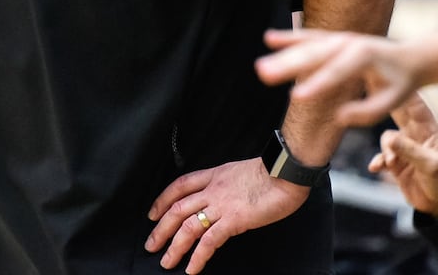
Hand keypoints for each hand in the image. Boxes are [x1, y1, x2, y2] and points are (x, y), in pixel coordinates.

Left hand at [144, 158, 307, 272]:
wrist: (286, 171)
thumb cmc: (272, 172)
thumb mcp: (240, 172)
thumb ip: (227, 184)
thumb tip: (221, 198)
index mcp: (214, 175)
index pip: (180, 186)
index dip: (162, 200)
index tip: (153, 214)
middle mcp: (213, 189)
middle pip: (177, 208)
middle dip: (161, 229)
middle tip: (151, 245)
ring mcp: (222, 204)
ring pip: (188, 226)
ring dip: (174, 246)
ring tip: (167, 262)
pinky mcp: (235, 219)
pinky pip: (210, 240)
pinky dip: (198, 256)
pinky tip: (192, 268)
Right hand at [256, 29, 421, 128]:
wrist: (409, 58)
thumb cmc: (400, 83)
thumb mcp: (392, 101)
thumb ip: (367, 112)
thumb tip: (338, 117)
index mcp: (365, 56)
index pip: (337, 72)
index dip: (315, 85)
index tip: (294, 97)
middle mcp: (349, 42)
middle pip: (314, 55)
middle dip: (288, 65)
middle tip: (263, 74)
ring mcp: (340, 38)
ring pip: (308, 46)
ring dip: (283, 54)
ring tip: (260, 67)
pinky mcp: (334, 39)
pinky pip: (309, 37)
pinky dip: (291, 38)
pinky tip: (270, 39)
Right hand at [368, 93, 437, 218]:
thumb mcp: (431, 165)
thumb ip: (409, 151)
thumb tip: (388, 138)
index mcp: (428, 126)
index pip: (412, 101)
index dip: (398, 87)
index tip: (381, 75)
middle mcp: (415, 132)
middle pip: (395, 111)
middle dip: (382, 105)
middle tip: (368, 97)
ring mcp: (405, 146)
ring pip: (386, 137)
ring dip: (386, 150)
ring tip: (392, 163)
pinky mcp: (397, 161)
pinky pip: (381, 155)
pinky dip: (379, 161)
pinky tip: (377, 168)